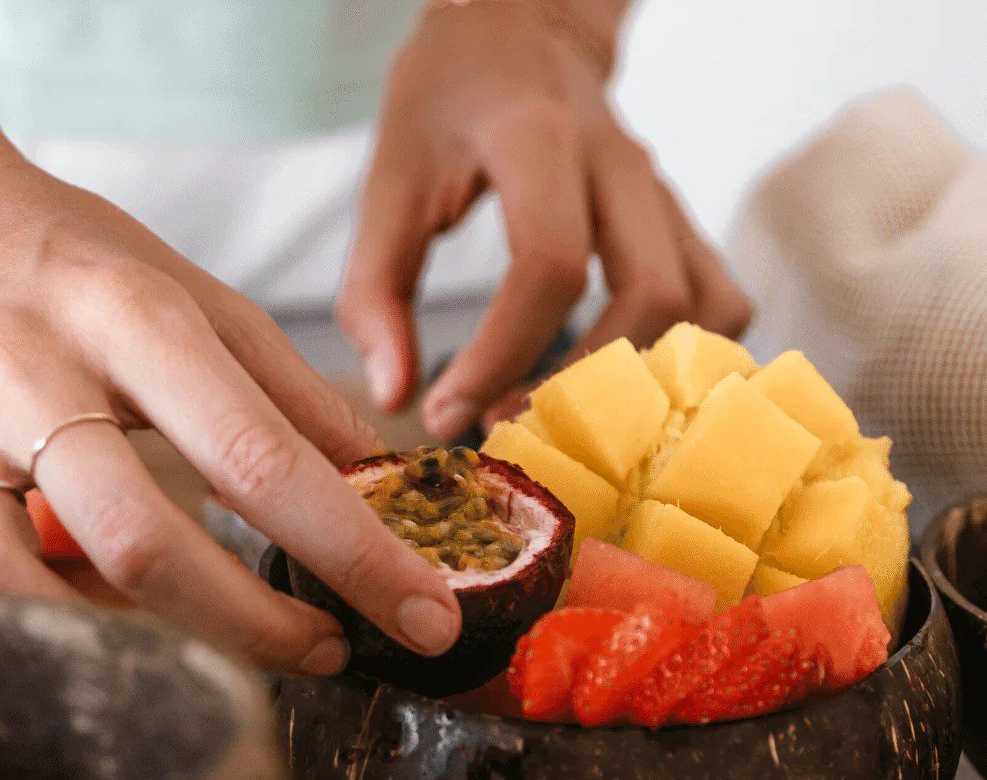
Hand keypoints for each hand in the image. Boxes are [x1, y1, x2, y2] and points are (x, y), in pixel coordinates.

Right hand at [0, 93, 461, 674]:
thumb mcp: (203, 302)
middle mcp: (34, 376)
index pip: (261, 459)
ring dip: (140, 643)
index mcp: (134, 319)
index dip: (354, 554)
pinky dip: (46, 623)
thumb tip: (383, 486)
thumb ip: (295, 399)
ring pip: (30, 587)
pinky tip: (111, 617)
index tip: (425, 615)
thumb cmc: (82, 260)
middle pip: (145, 543)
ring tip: (217, 645)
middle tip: (326, 650)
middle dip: (252, 626)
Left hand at [338, 3, 751, 440]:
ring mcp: (663, 190)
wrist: (522, 25)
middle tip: (506, 423)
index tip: (443, 411)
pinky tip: (623, 382)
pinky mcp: (678, 218)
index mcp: (538, 137)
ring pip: (701, 305)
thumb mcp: (389, 177)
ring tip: (562, 414)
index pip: (548, 266)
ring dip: (639, 380)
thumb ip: (375, 289)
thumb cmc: (448, 100)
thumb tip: (398, 395)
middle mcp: (620, 162)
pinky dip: (684, 356)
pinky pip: (721, 299)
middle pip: (649, 295)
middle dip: (579, 384)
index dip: (499, 357)